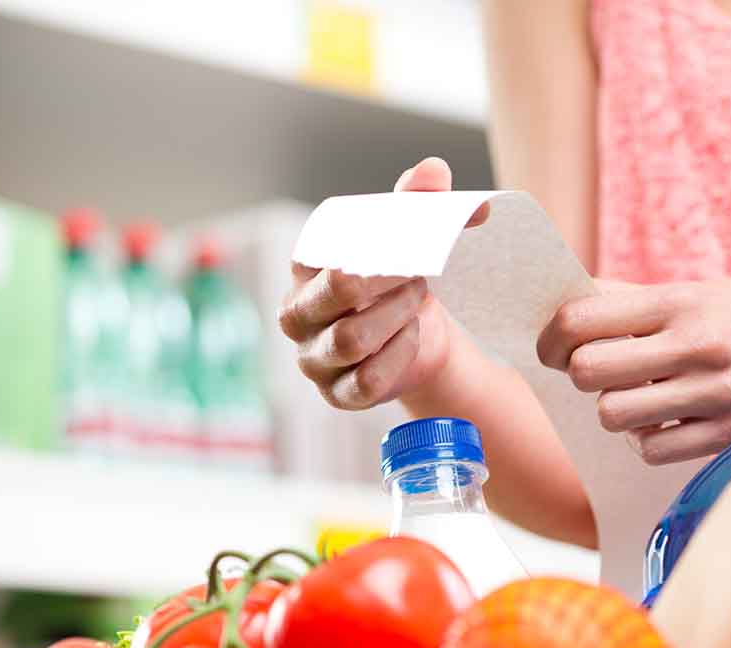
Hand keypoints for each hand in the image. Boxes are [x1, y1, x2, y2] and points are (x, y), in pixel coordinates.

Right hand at [278, 157, 486, 409]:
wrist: (421, 335)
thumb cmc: (403, 278)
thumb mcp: (411, 237)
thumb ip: (418, 201)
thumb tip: (434, 170)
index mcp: (303, 266)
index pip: (325, 249)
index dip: (373, 244)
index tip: (409, 241)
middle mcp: (297, 313)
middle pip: (338, 290)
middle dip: (390, 279)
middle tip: (419, 273)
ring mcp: (313, 357)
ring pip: (352, 339)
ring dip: (397, 316)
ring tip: (417, 301)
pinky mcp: (337, 394)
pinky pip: (366, 380)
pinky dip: (399, 355)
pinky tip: (413, 336)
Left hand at [536, 278, 730, 464]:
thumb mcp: (713, 294)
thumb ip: (643, 302)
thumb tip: (572, 306)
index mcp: (685, 300)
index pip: (583, 317)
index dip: (551, 336)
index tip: (550, 346)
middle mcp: (698, 344)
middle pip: (588, 371)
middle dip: (581, 375)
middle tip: (594, 373)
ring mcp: (715, 393)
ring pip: (615, 415)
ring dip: (616, 411)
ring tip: (640, 399)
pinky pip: (653, 449)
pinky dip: (650, 440)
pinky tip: (670, 423)